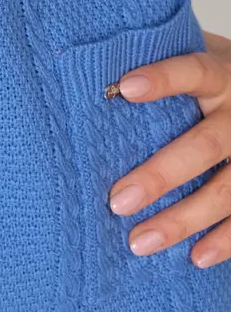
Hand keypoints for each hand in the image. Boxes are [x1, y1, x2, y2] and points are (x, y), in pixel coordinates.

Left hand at [107, 28, 230, 266]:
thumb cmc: (215, 75)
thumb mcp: (197, 53)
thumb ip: (159, 58)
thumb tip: (92, 64)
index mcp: (221, 75)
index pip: (192, 72)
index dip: (162, 79)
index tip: (123, 89)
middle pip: (203, 147)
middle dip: (160, 176)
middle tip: (118, 200)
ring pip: (225, 192)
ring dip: (182, 221)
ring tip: (138, 241)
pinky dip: (224, 241)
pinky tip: (195, 257)